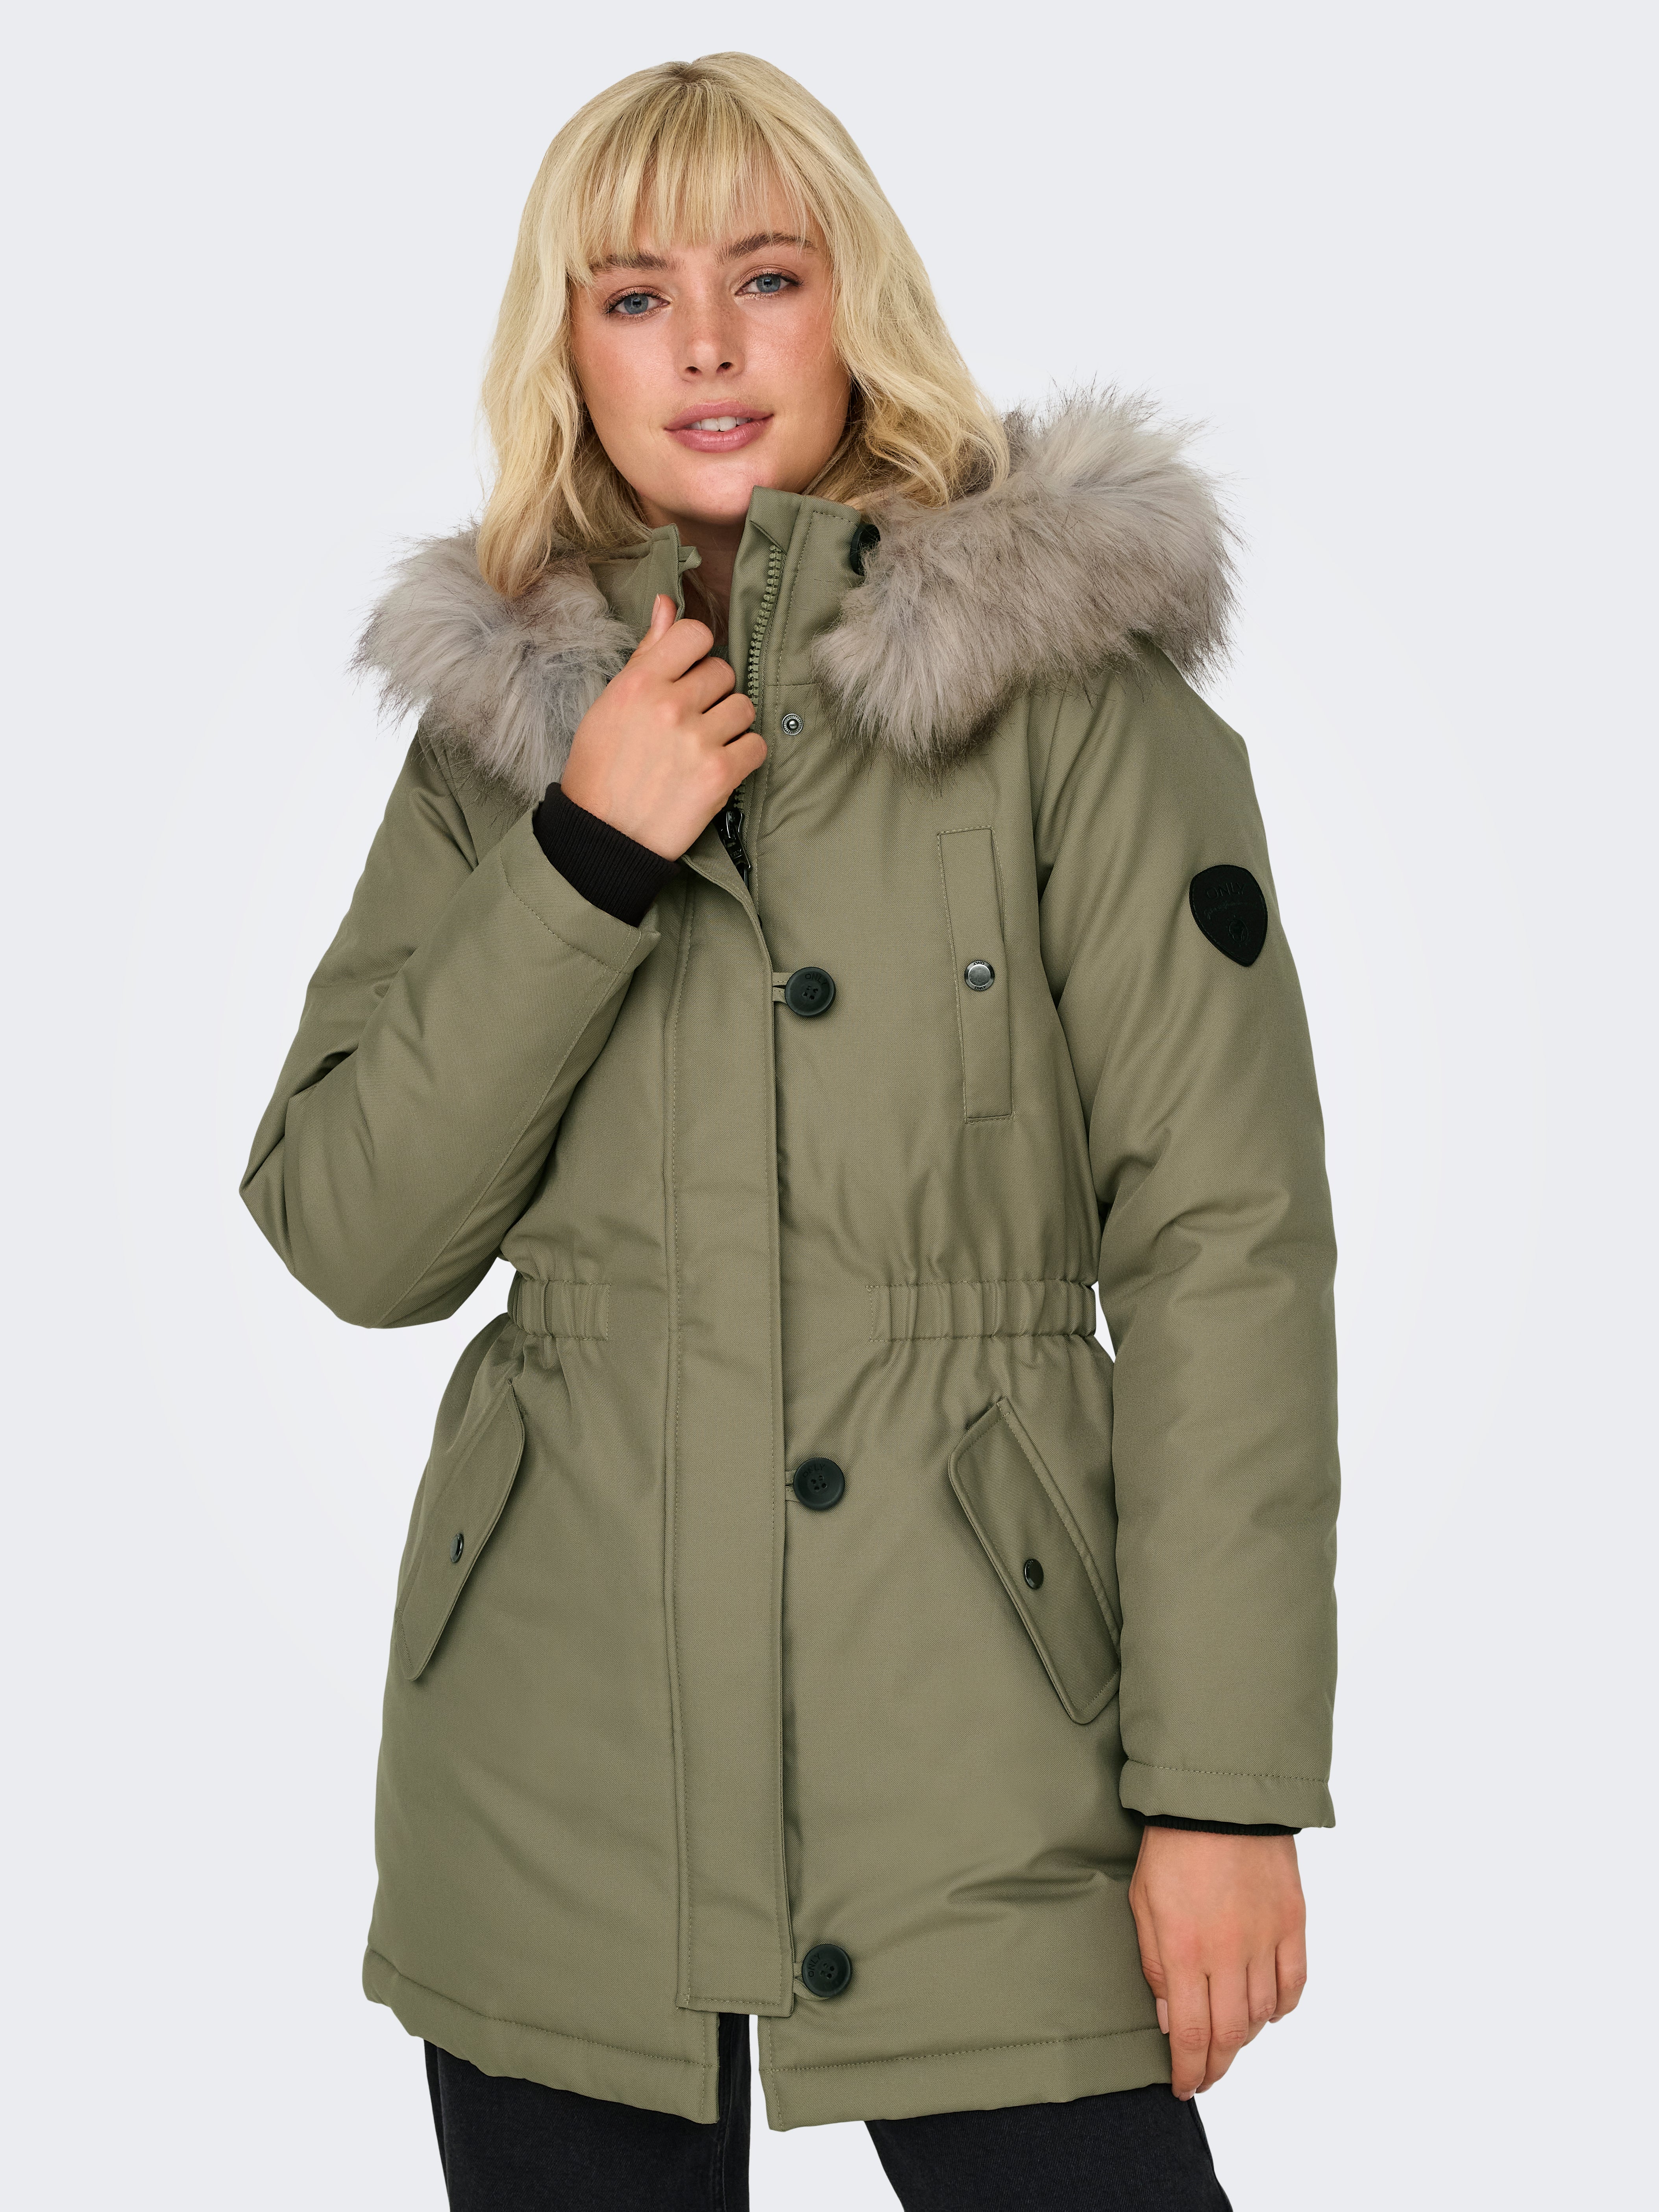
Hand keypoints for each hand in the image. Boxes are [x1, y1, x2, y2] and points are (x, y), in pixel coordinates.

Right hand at [561, 594, 763, 858]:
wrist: (602, 836)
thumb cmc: (601, 769)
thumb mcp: (610, 705)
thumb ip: (646, 654)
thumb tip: (666, 604)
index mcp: (639, 683)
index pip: (694, 634)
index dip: (697, 653)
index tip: (688, 674)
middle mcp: (670, 705)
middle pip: (723, 672)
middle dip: (712, 695)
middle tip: (690, 722)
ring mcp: (697, 739)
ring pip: (744, 707)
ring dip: (731, 725)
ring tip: (704, 746)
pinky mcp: (720, 774)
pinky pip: (757, 746)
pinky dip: (744, 757)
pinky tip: (719, 768)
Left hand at [1128, 1827, 1306, 2099]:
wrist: (1221, 1796)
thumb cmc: (1172, 1845)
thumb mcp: (1143, 1902)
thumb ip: (1155, 1964)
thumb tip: (1167, 2018)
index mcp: (1186, 1951)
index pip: (1192, 2035)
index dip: (1190, 2070)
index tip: (1185, 2087)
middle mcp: (1230, 1954)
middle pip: (1230, 2034)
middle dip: (1216, 2065)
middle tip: (1206, 2077)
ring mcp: (1266, 1939)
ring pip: (1262, 2014)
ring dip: (1245, 2037)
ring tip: (1230, 2042)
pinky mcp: (1293, 1922)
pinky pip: (1293, 1983)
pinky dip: (1281, 2007)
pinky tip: (1267, 2012)